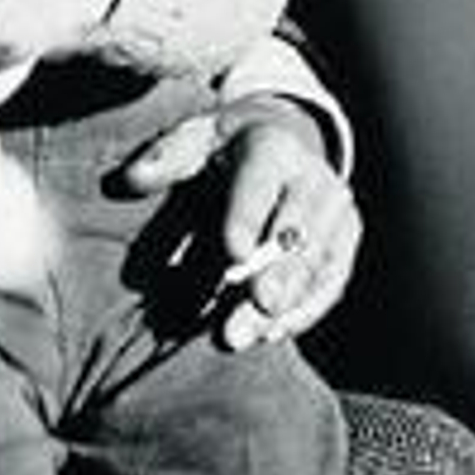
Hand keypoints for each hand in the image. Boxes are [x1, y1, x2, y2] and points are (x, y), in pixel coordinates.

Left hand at [119, 99, 361, 350]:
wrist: (276, 147)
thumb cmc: (220, 149)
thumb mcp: (191, 139)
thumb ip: (163, 157)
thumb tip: (131, 179)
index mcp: (274, 146)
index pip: (262, 182)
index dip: (248, 217)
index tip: (232, 252)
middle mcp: (314, 178)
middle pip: (298, 231)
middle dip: (276, 272)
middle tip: (255, 306)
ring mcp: (336, 214)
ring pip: (317, 264)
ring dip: (286, 304)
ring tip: (246, 334)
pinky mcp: (344, 245)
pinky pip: (330, 284)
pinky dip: (303, 312)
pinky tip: (271, 334)